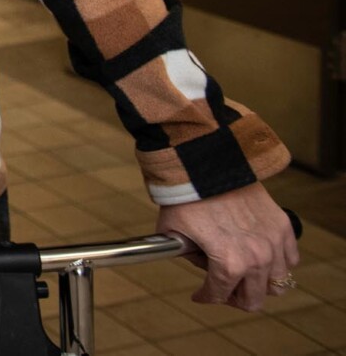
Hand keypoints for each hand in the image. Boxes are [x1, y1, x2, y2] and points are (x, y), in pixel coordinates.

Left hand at [155, 184, 297, 311]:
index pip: (220, 295)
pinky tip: (261, 257)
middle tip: (223, 289)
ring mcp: (273, 243)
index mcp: (228, 263)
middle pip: (253, 299)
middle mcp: (256, 258)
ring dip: (259, 284)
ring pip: (276, 283)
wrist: (205, 162)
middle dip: (235, 298)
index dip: (206, 297)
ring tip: (243, 274)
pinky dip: (278, 263)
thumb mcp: (172, 231)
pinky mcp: (283, 227)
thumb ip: (185, 254)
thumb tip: (198, 261)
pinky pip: (289, 259)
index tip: (200, 295)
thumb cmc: (185, 195)